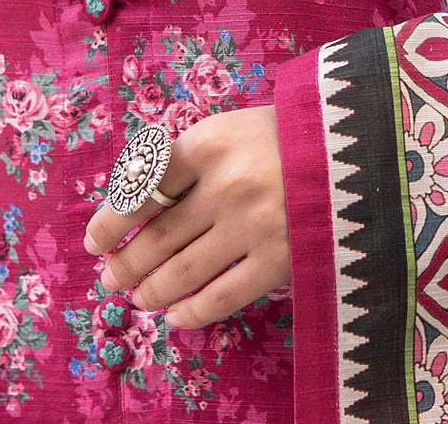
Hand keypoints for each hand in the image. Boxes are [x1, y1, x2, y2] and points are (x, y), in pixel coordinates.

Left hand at [84, 105, 289, 329]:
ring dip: (151, 290)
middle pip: (157, 237)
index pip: (141, 190)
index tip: (96, 242)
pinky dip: (192, 311)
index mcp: (206, 144)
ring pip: (183, 271)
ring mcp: (253, 225)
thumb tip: (133, 207)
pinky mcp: (280, 259)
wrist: (352, 149)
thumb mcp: (226, 130)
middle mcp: (225, 185)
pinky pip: (223, 296)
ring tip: (137, 298)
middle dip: (125, 264)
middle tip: (108, 278)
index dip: (112, 222)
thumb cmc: (279, 137)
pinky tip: (175, 317)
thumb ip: (184, 163)